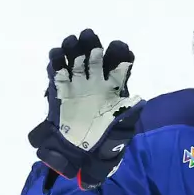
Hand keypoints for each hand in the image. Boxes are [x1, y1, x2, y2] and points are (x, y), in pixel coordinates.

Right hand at [27, 29, 144, 188]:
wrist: (80, 157)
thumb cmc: (104, 144)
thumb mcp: (123, 130)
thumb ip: (129, 114)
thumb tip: (138, 100)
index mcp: (114, 87)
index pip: (120, 64)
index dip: (120, 54)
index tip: (119, 49)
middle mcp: (96, 81)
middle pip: (95, 55)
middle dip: (93, 44)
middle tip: (89, 37)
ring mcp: (77, 84)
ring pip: (75, 59)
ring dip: (73, 49)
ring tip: (71, 44)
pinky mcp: (59, 90)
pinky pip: (56, 72)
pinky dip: (55, 62)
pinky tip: (56, 56)